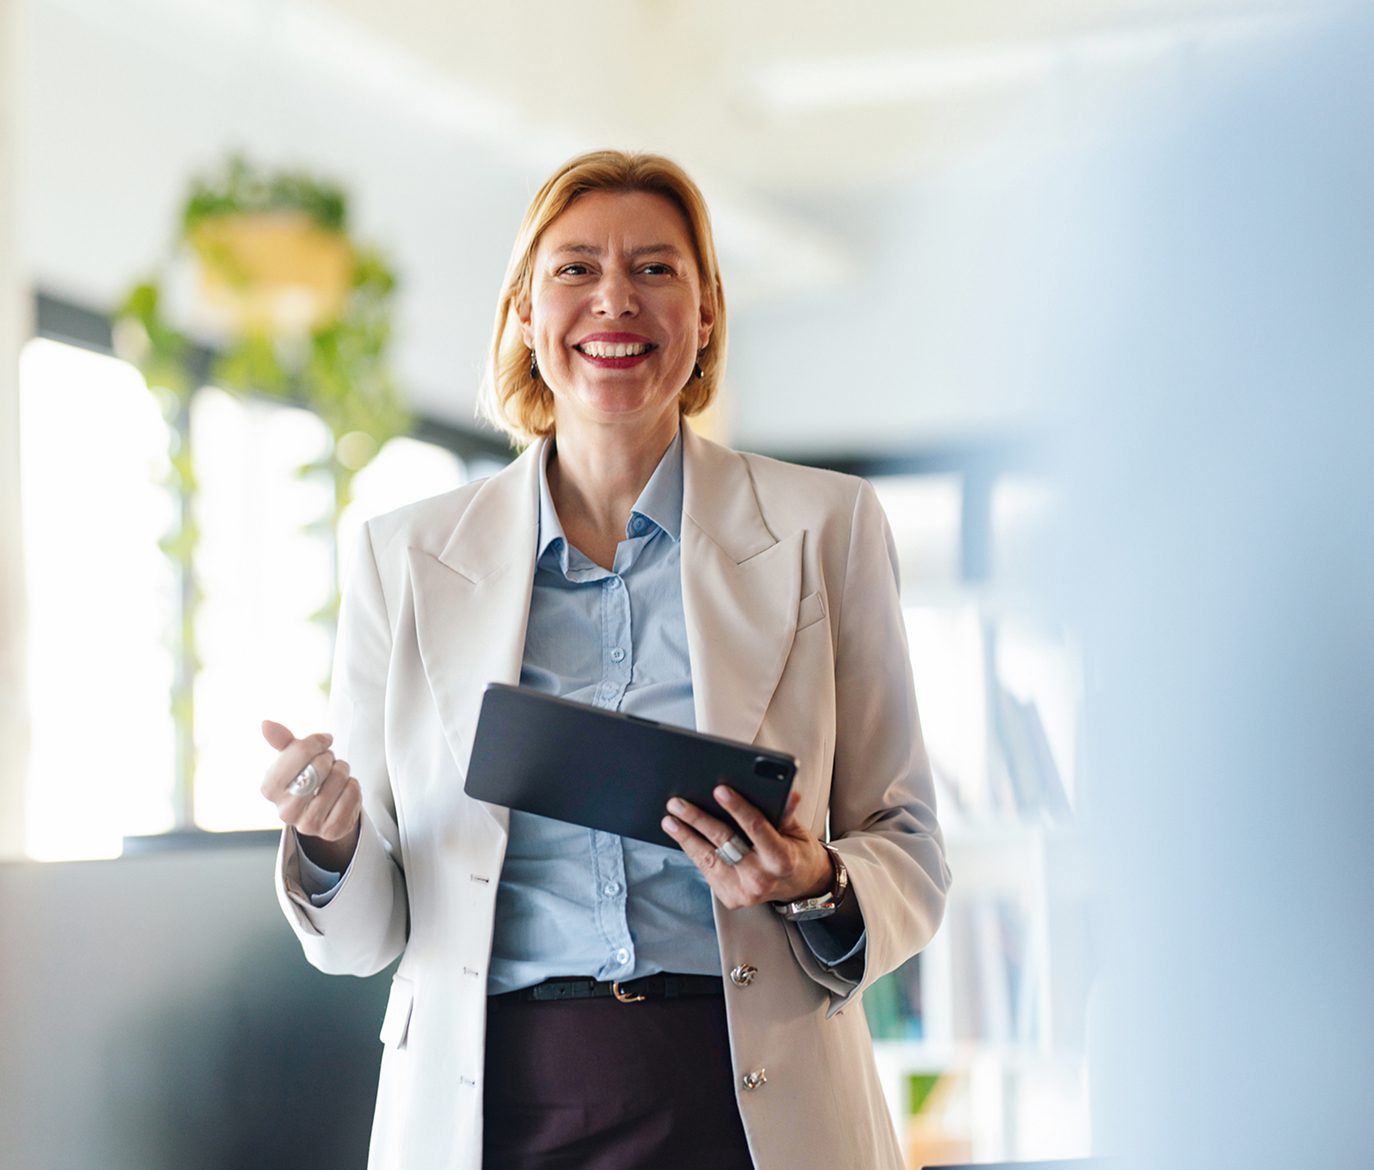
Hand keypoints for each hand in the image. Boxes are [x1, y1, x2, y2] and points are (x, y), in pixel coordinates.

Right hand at [260, 720, 361, 870]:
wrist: (323, 809)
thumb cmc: (306, 777)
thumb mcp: (293, 757)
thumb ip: (281, 740)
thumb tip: (266, 724)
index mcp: (269, 788)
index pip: (297, 753)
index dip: (315, 742)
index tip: (324, 740)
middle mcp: (285, 811)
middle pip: (318, 769)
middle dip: (330, 759)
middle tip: (329, 761)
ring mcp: (308, 824)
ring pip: (338, 782)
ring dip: (344, 772)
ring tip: (338, 774)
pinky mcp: (331, 832)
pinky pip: (352, 798)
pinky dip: (354, 788)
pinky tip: (346, 790)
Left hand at [662, 787, 832, 909]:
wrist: (800, 887)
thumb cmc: (796, 853)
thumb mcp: (797, 831)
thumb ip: (785, 813)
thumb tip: (788, 793)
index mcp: (781, 859)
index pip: (756, 828)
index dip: (738, 808)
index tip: (720, 790)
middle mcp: (760, 878)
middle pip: (724, 842)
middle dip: (698, 820)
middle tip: (678, 804)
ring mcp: (743, 891)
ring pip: (708, 858)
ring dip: (686, 837)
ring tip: (669, 820)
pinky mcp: (730, 898)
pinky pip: (706, 870)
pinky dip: (692, 851)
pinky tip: (680, 835)